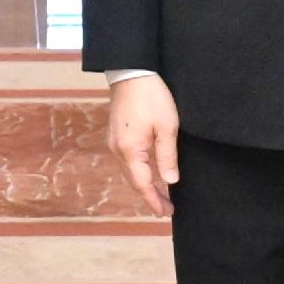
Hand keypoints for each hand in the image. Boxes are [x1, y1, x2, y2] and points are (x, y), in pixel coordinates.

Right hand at [108, 71, 181, 213]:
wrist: (131, 71)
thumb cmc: (151, 96)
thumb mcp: (167, 126)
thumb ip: (167, 156)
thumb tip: (170, 181)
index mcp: (130, 150)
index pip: (142, 184)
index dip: (154, 200)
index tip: (166, 212)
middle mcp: (117, 149)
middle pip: (133, 181)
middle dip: (149, 195)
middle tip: (166, 208)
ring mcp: (114, 141)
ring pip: (128, 171)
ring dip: (143, 184)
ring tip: (159, 194)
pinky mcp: (115, 133)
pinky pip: (126, 160)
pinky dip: (137, 171)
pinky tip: (147, 172)